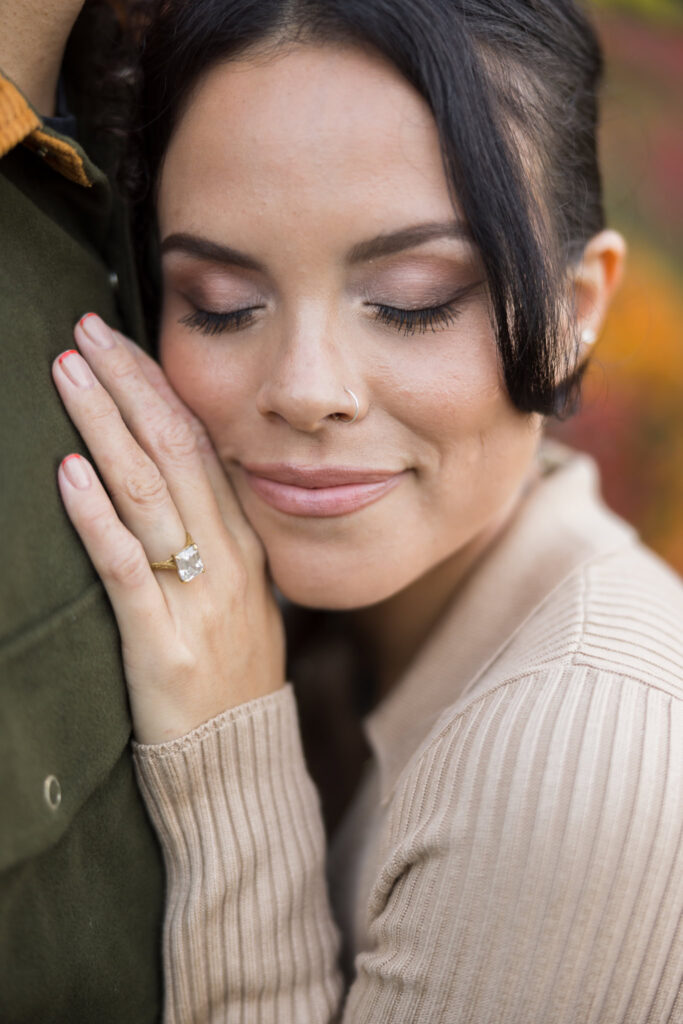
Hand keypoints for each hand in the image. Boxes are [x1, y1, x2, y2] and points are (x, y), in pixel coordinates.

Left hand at [53, 314, 284, 743]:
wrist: (239, 760)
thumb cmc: (231, 675)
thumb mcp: (241, 597)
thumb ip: (215, 538)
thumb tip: (173, 482)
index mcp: (246, 543)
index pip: (201, 447)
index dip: (158, 389)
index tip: (120, 344)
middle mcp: (227, 558)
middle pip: (174, 453)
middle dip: (128, 386)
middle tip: (85, 333)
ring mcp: (198, 598)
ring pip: (147, 494)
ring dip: (104, 428)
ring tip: (68, 374)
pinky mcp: (162, 642)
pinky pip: (127, 568)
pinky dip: (97, 517)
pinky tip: (69, 475)